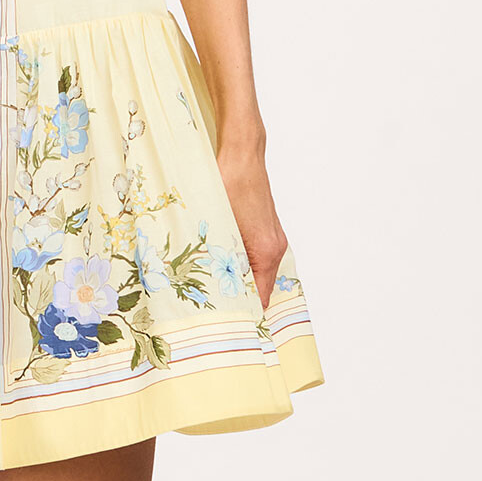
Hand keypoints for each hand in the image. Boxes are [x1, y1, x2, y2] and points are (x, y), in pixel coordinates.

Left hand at [217, 143, 287, 312]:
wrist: (242, 153)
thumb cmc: (229, 183)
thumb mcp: (216, 225)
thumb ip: (216, 258)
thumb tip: (206, 284)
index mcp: (267, 252)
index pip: (260, 299)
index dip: (244, 314)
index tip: (225, 327)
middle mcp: (275, 247)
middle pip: (259, 287)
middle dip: (237, 299)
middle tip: (211, 312)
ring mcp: (272, 238)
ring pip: (255, 271)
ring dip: (236, 279)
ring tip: (211, 290)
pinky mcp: (264, 228)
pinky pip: (254, 256)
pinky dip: (238, 264)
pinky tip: (217, 263)